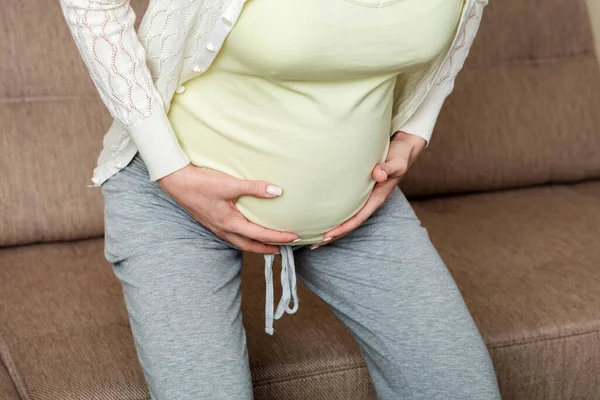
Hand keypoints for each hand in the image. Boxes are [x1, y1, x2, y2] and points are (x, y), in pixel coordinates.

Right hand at [158, 164, 298, 253]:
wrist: (176, 181)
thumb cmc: (202, 183)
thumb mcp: (230, 184)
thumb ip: (255, 188)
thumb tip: (278, 191)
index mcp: (230, 224)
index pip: (260, 235)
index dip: (279, 237)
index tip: (294, 237)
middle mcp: (223, 230)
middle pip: (250, 246)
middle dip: (267, 249)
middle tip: (283, 249)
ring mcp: (216, 227)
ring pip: (240, 242)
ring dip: (255, 244)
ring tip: (267, 243)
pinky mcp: (211, 221)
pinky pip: (232, 235)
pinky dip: (243, 237)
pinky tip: (245, 230)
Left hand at [311, 131, 425, 248]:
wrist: (404, 147)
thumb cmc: (400, 156)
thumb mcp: (397, 163)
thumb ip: (388, 169)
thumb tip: (378, 174)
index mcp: (376, 198)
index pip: (357, 219)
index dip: (342, 228)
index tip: (327, 236)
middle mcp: (369, 200)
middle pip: (349, 223)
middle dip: (333, 234)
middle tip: (313, 244)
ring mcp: (364, 195)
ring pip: (346, 215)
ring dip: (332, 226)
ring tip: (313, 235)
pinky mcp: (359, 187)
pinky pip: (345, 203)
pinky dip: (333, 211)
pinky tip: (321, 213)